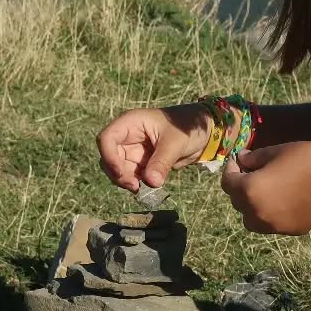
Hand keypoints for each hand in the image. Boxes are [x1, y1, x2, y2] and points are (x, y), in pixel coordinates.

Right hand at [96, 104, 213, 190]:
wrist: (203, 133)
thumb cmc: (188, 127)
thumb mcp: (175, 142)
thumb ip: (161, 162)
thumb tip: (150, 182)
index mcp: (131, 123)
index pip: (107, 139)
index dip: (109, 156)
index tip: (121, 173)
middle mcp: (128, 136)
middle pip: (109, 157)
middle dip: (117, 173)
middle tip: (135, 185)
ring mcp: (133, 150)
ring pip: (117, 169)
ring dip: (125, 180)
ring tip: (141, 187)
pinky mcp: (141, 162)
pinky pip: (130, 175)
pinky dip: (135, 182)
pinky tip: (148, 185)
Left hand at [221, 143, 310, 234]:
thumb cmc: (308, 158)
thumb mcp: (277, 151)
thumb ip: (254, 159)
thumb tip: (242, 161)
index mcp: (250, 191)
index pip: (227, 183)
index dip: (230, 169)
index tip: (238, 161)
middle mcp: (257, 213)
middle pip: (238, 202)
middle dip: (241, 187)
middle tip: (252, 172)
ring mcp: (274, 226)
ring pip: (251, 219)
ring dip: (252, 205)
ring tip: (266, 189)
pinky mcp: (290, 231)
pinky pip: (271, 224)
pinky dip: (270, 213)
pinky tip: (284, 198)